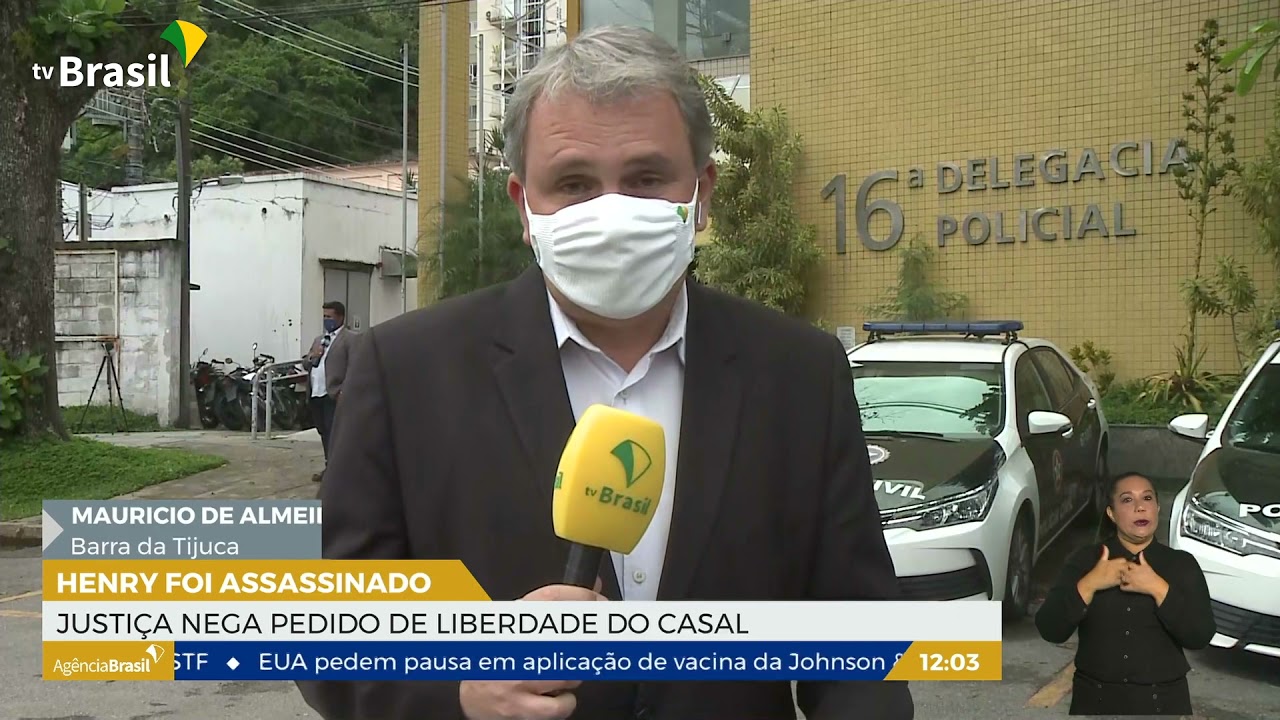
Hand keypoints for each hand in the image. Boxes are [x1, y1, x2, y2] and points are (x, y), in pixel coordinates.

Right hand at [459, 582, 606, 718]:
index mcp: (512, 622)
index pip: (552, 597)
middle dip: (588, 640)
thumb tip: (593, 587)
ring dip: (573, 673)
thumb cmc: (495, 657)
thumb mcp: (516, 623)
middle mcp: (515, 647)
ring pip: (572, 673)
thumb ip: (552, 605)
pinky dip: (566, 700)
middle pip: (569, 636)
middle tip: (590, 642)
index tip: (599, 600)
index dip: (583, 596)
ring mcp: (519, 678)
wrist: (465, 694)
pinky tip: (557, 694)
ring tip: (559, 672)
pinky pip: (562, 704)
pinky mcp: (521, 707)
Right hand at [1077, 546, 1129, 602]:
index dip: (1125, 563)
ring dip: (1126, 575)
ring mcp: (1115, 575)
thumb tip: (1105, 545)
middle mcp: (1114, 568)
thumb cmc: (1097, 570)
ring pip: (1125, 574)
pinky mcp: (1115, 582)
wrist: (1093, 580)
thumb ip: (1105, 554)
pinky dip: (1123, 581)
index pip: (1123, 560)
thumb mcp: (1101, 561)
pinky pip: (1122, 581)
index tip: (1123, 566)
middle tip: (1125, 572)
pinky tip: (1122, 582)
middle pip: (1126, 566)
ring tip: (1124, 577)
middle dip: (1127, 569)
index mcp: (1112, 562)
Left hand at [1120, 552, 1168, 602]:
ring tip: (1124, 578)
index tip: (1127, 566)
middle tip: (1124, 572)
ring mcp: (1132, 581)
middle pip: (1123, 570)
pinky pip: (1123, 587)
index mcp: (1136, 568)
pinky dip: (1122, 586)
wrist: (1156, 585)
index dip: (1126, 565)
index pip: (1127, 564)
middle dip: (1122, 571)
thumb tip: (1141, 552)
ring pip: (1122, 578)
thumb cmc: (1152, 575)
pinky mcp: (1132, 588)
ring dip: (1122, 578)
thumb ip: (1142, 559)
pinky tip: (1124, 585)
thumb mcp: (1147, 566)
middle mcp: (1133, 574)